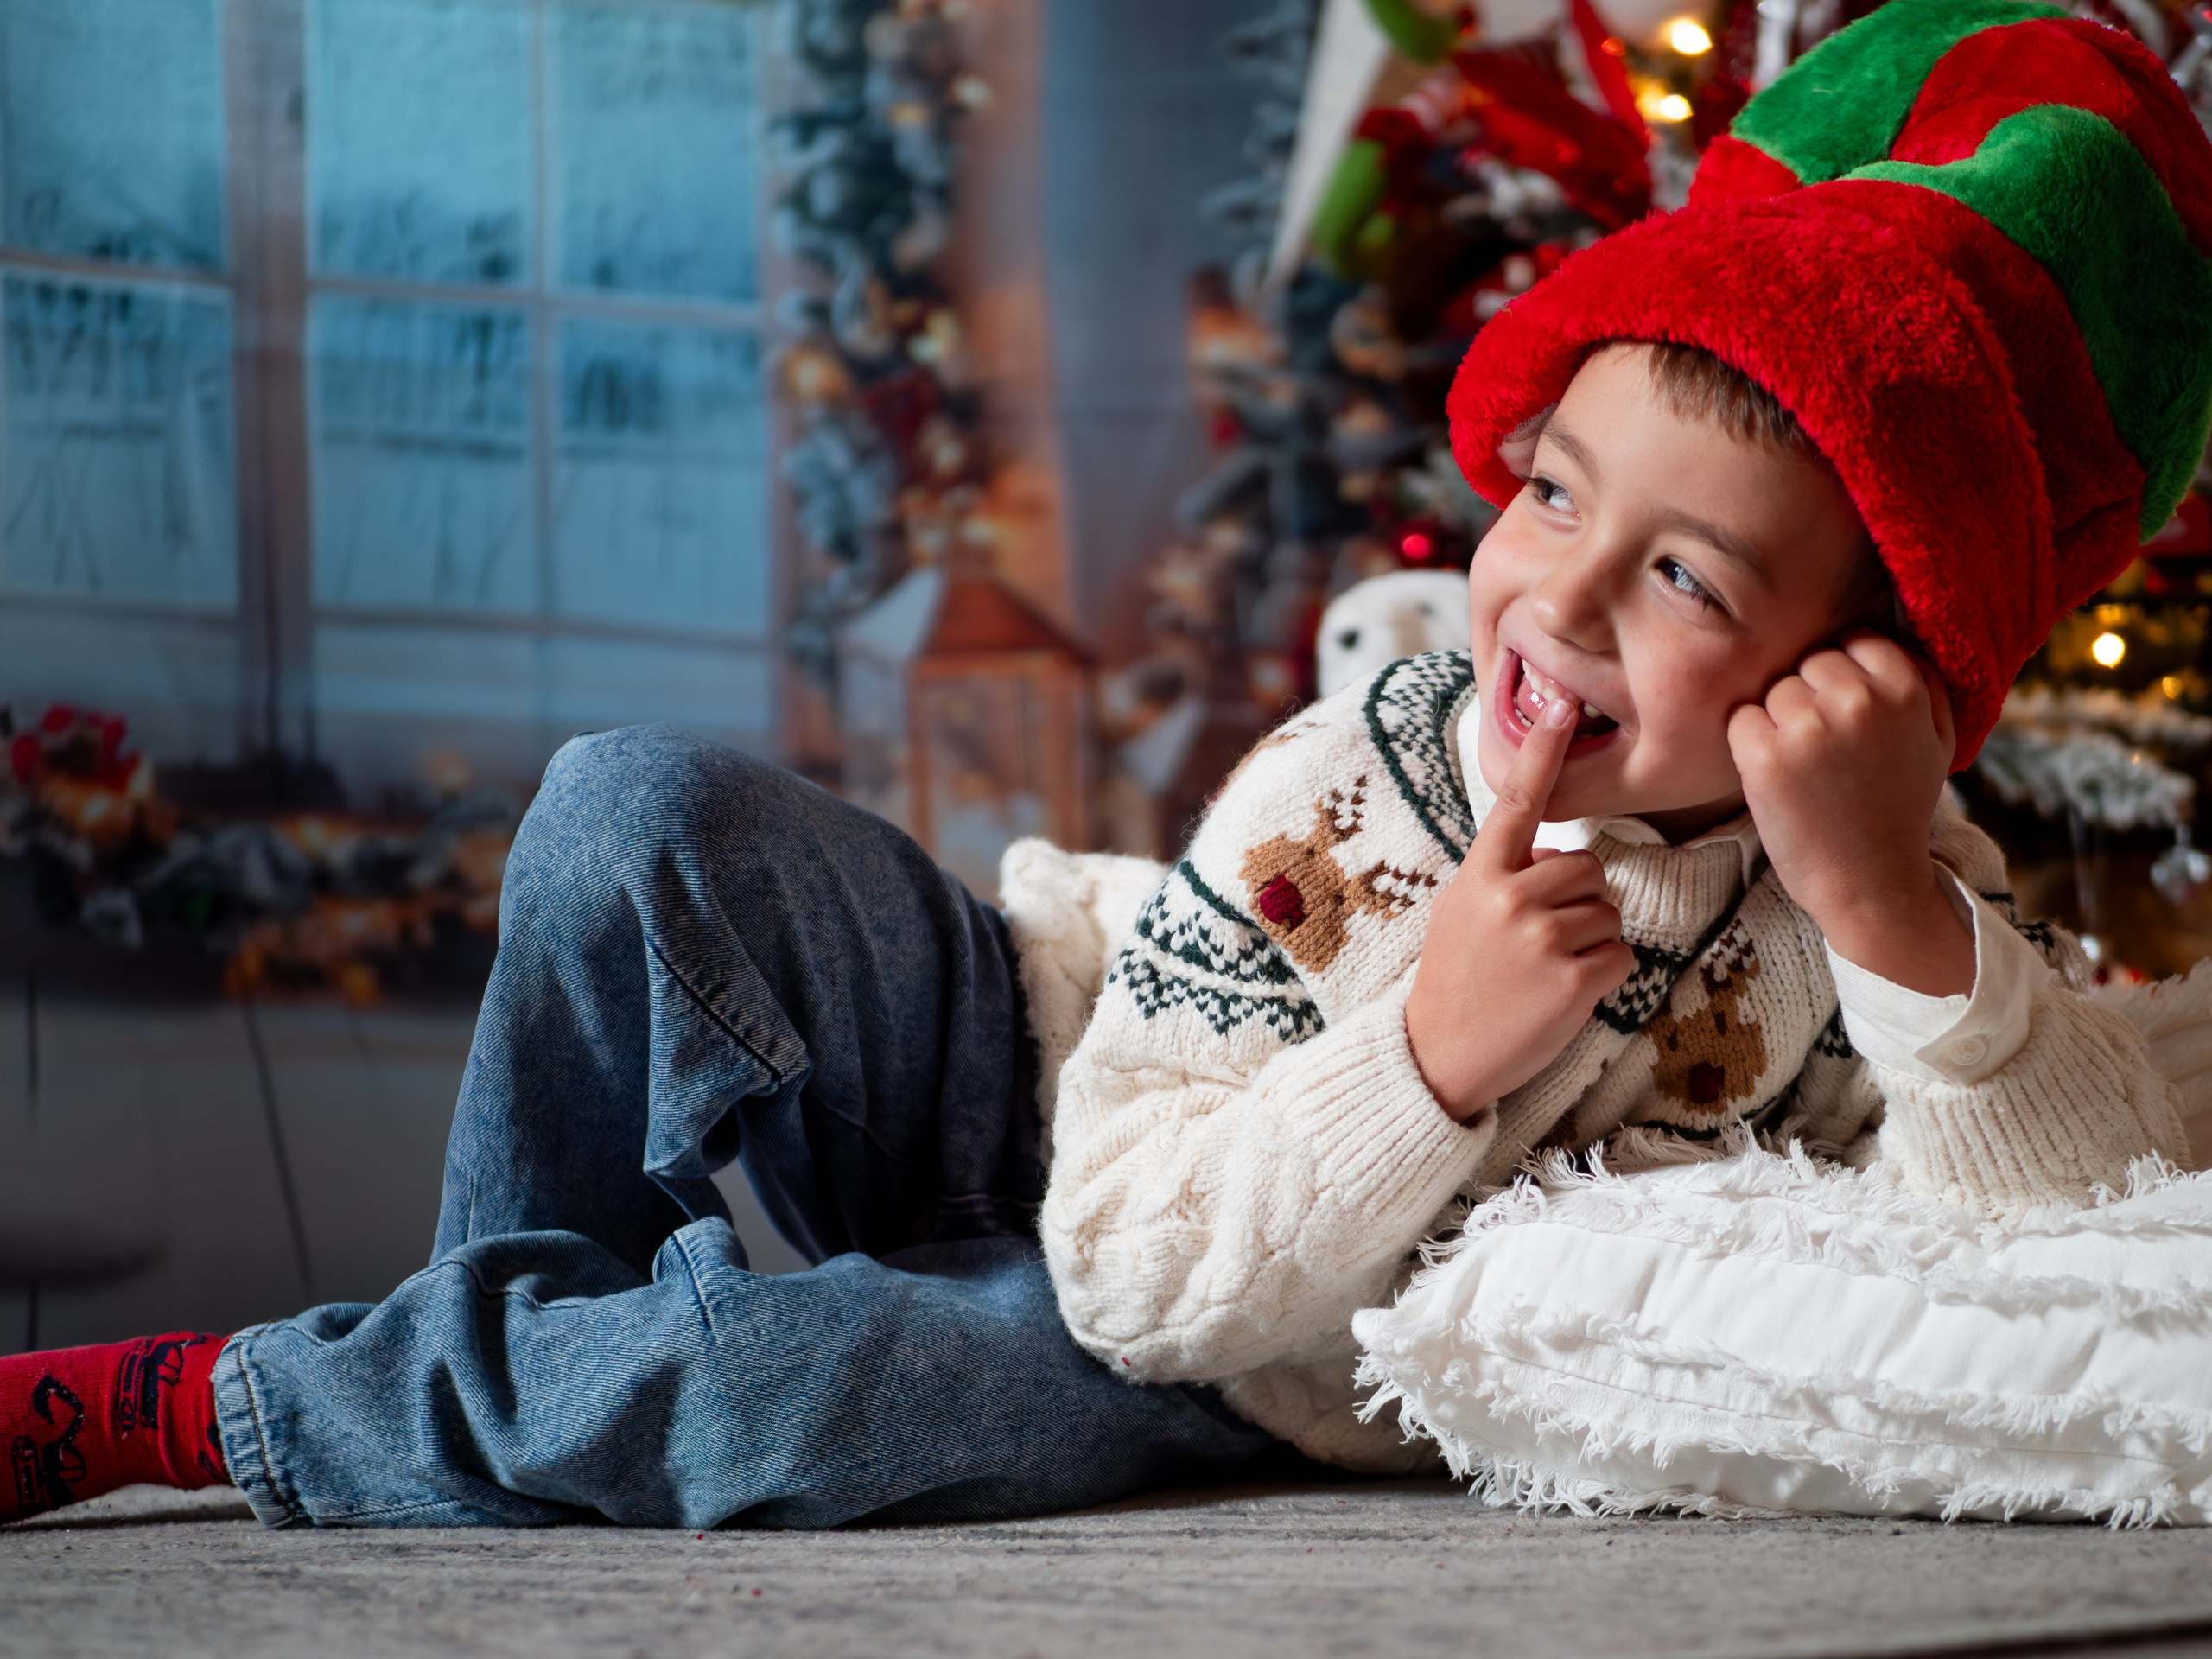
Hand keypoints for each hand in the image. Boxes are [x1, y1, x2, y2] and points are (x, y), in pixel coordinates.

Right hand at [1406, 696, 1636, 1120]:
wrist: (1438, 1055)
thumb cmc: (1455, 980)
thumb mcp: (1460, 911)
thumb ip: (1503, 875)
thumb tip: (1557, 854)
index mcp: (1480, 876)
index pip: (1516, 802)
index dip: (1542, 752)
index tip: (1564, 705)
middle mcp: (1511, 898)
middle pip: (1586, 869)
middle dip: (1578, 901)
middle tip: (1538, 942)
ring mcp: (1543, 939)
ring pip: (1607, 913)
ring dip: (1591, 941)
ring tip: (1545, 972)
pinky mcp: (1574, 980)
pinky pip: (1621, 956)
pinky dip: (1604, 977)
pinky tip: (1564, 995)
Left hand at [1727, 632, 1973, 996]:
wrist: (1869, 883)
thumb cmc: (1898, 810)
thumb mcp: (1936, 741)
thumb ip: (1923, 681)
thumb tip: (1896, 624)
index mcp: (1905, 687)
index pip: (1855, 641)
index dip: (1845, 679)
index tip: (1850, 718)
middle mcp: (1857, 699)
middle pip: (1809, 661)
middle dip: (1810, 697)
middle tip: (1827, 750)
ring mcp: (1808, 726)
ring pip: (1773, 687)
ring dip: (1778, 721)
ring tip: (1806, 768)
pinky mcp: (1763, 755)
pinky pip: (1740, 718)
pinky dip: (1748, 744)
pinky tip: (1777, 778)